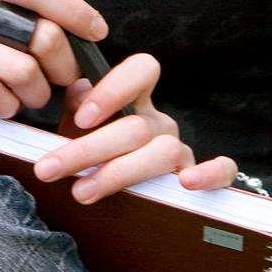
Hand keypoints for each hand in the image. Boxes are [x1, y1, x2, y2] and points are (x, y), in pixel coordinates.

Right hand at [0, 0, 109, 117]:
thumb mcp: (28, 23)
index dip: (72, 9)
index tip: (96, 32)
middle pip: (38, 34)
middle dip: (63, 66)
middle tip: (61, 79)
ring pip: (20, 70)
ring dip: (35, 93)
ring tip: (27, 94)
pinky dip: (7, 106)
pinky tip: (0, 103)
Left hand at [25, 54, 236, 203]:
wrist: (107, 200)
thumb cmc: (90, 159)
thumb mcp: (76, 130)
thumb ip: (76, 106)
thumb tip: (77, 91)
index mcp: (134, 102)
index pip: (141, 70)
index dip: (114, 90)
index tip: (80, 119)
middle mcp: (159, 123)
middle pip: (135, 127)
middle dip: (86, 149)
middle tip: (48, 169)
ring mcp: (181, 150)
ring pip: (163, 152)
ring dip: (118, 173)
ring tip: (81, 191)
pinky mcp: (199, 179)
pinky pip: (223, 170)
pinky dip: (209, 174)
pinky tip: (185, 184)